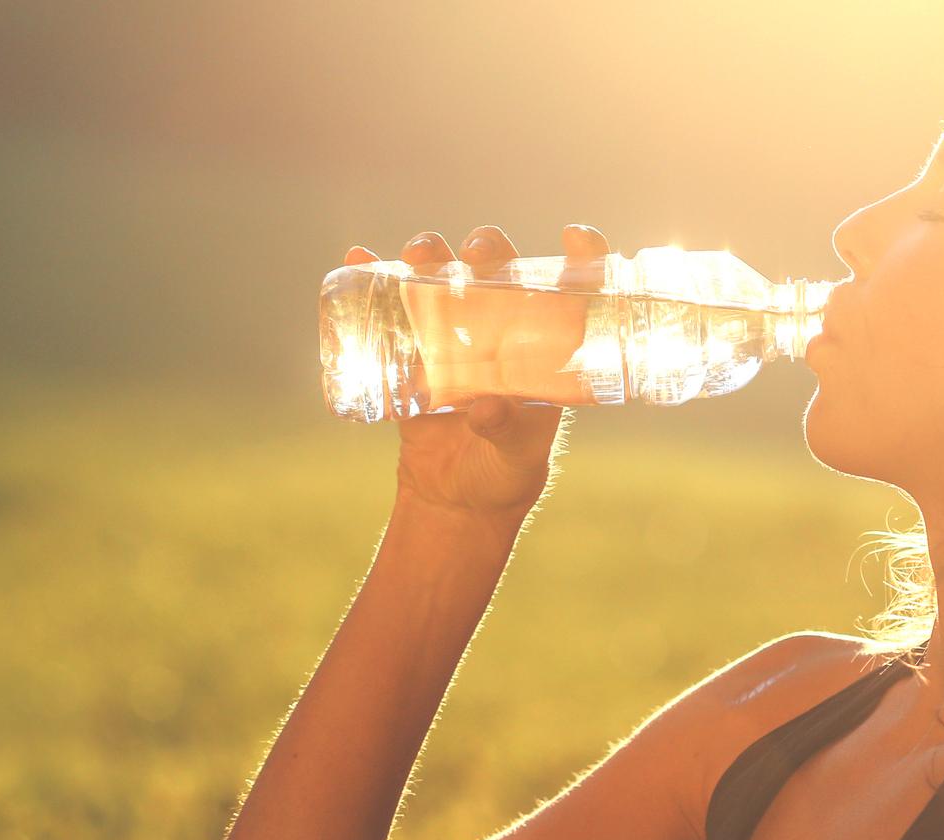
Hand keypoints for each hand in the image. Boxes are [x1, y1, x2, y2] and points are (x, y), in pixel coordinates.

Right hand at [343, 223, 611, 523]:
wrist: (455, 499)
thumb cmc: (505, 473)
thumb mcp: (515, 454)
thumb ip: (507, 430)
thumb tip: (485, 408)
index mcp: (544, 349)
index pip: (571, 290)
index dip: (582, 257)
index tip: (574, 236)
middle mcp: (503, 330)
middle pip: (499, 269)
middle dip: (489, 248)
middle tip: (477, 252)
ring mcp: (456, 336)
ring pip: (445, 278)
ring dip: (431, 254)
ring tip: (418, 252)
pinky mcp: (415, 352)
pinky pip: (394, 309)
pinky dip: (375, 277)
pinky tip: (360, 258)